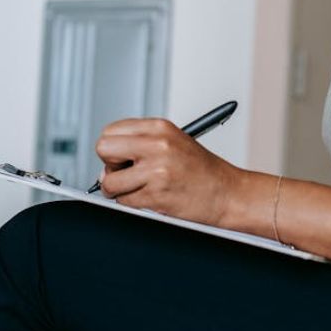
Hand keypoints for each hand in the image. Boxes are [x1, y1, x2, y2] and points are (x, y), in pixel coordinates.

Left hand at [94, 118, 243, 225]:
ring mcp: (156, 170)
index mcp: (159, 127)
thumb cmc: (201, 170)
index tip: (121, 157)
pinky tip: (150, 198)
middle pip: (104, 149)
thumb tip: (106, 161)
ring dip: (118, 190)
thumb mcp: (173, 140)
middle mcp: (157, 144)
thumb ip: (140, 143)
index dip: (112, 147)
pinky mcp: (157, 194)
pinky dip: (132, 203)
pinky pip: (124, 201)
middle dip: (109, 165)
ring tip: (138, 188)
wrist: (227, 193)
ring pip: (109, 181)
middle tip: (124, 173)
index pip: (110, 131)